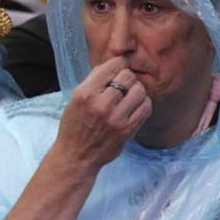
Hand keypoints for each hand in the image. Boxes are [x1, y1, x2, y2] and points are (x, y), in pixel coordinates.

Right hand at [54, 56, 150, 171]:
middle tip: (123, 84)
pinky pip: (145, 107)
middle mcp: (100, 104)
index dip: (119, 63)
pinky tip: (135, 105)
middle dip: (127, 78)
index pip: (110, 67)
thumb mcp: (75, 100)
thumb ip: (94, 83)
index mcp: (84, 94)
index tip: (121, 65)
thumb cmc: (74, 126)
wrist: (76, 155)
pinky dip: (143, 103)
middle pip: (127, 77)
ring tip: (129, 95)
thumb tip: (115, 65)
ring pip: (139, 90)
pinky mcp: (127, 130)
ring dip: (136, 90)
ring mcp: (115, 118)